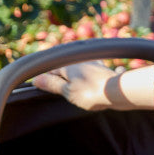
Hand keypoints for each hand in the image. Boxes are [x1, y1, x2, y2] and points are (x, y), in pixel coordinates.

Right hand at [33, 62, 153, 110]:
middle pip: (65, 69)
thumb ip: (52, 84)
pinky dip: (89, 78)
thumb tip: (36, 79)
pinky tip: (92, 83)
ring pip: (78, 70)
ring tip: (77, 91)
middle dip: (62, 79)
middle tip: (62, 93)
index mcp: (68, 65)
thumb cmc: (90, 93)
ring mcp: (93, 64)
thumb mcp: (67, 91)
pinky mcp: (103, 70)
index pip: (51, 71)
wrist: (117, 93)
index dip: (47, 81)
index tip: (45, 90)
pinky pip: (91, 73)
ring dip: (75, 78)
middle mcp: (80, 60)